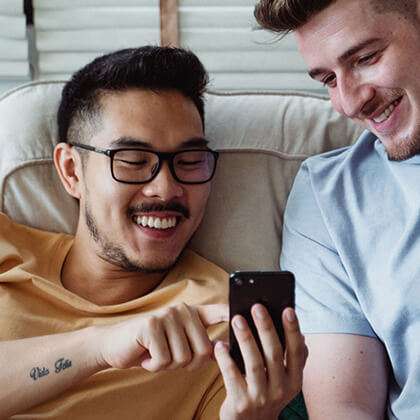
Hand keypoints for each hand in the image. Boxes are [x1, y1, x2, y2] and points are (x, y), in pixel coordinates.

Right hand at [98, 303, 227, 371]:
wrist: (116, 346)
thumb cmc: (151, 347)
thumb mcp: (177, 344)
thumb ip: (197, 343)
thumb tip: (221, 349)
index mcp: (192, 314)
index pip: (217, 311)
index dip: (232, 313)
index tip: (247, 312)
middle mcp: (182, 310)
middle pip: (204, 350)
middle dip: (187, 364)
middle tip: (170, 358)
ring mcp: (167, 315)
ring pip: (184, 358)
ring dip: (169, 366)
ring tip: (157, 354)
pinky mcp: (151, 325)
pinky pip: (165, 360)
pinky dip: (155, 366)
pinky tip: (146, 355)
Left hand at [214, 305, 306, 419]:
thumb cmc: (268, 392)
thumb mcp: (285, 379)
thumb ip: (292, 357)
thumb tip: (299, 332)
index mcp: (294, 380)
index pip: (296, 351)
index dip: (293, 330)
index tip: (288, 310)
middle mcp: (280, 389)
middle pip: (273, 354)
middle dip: (266, 328)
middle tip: (257, 306)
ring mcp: (260, 397)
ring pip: (254, 363)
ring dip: (246, 339)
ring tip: (237, 319)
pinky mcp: (240, 403)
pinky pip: (232, 377)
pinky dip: (226, 359)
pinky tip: (220, 344)